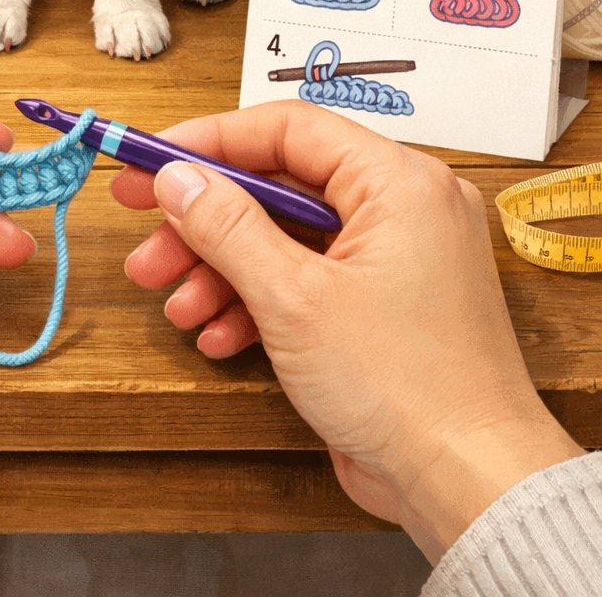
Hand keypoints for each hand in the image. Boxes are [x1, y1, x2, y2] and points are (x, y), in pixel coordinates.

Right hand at [113, 101, 581, 559]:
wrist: (470, 485)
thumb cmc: (403, 384)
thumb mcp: (293, 298)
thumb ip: (227, 227)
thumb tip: (176, 177)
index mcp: (397, 181)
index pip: (287, 130)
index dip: (209, 142)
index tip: (147, 161)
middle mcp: (401, 208)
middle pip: (279, 188)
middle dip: (205, 221)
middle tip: (144, 239)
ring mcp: (393, 260)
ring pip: (286, 240)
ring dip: (222, 271)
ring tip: (173, 305)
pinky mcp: (381, 307)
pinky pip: (307, 282)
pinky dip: (259, 304)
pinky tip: (218, 337)